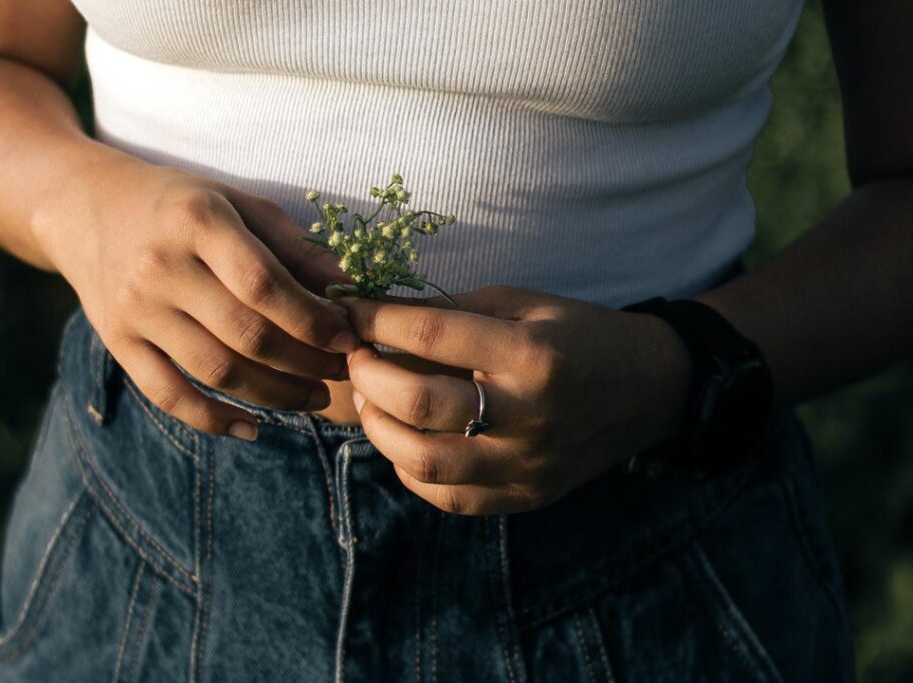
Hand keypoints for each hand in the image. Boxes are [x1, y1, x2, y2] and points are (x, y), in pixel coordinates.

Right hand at [34, 155, 359, 437]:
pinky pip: (168, 394)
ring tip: (313, 398)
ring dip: (274, 395)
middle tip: (340, 373)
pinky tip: (252, 428)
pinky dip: (212, 419)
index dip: (313, 320)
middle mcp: (162, 266)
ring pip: (215, 370)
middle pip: (246, 334)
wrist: (84, 206)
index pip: (265, 285)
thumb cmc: (180, 204)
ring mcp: (135, 308)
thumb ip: (293, 245)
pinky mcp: (117, 341)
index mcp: (199, 221)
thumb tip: (349, 290)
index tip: (348, 339)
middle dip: (305, 363)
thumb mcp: (236, 203)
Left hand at [338, 285, 692, 514]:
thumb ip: (452, 312)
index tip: (349, 312)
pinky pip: (448, 497)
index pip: (430, 335)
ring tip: (372, 402)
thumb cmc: (579, 335)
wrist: (647, 390)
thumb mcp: (523, 304)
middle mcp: (529, 415)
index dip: (376, 322)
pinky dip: (410, 469)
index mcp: (530, 354)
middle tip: (355, 359)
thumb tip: (376, 314)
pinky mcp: (526, 496)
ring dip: (379, 429)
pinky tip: (404, 441)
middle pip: (419, 403)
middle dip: (368, 377)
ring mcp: (527, 465)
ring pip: (424, 461)